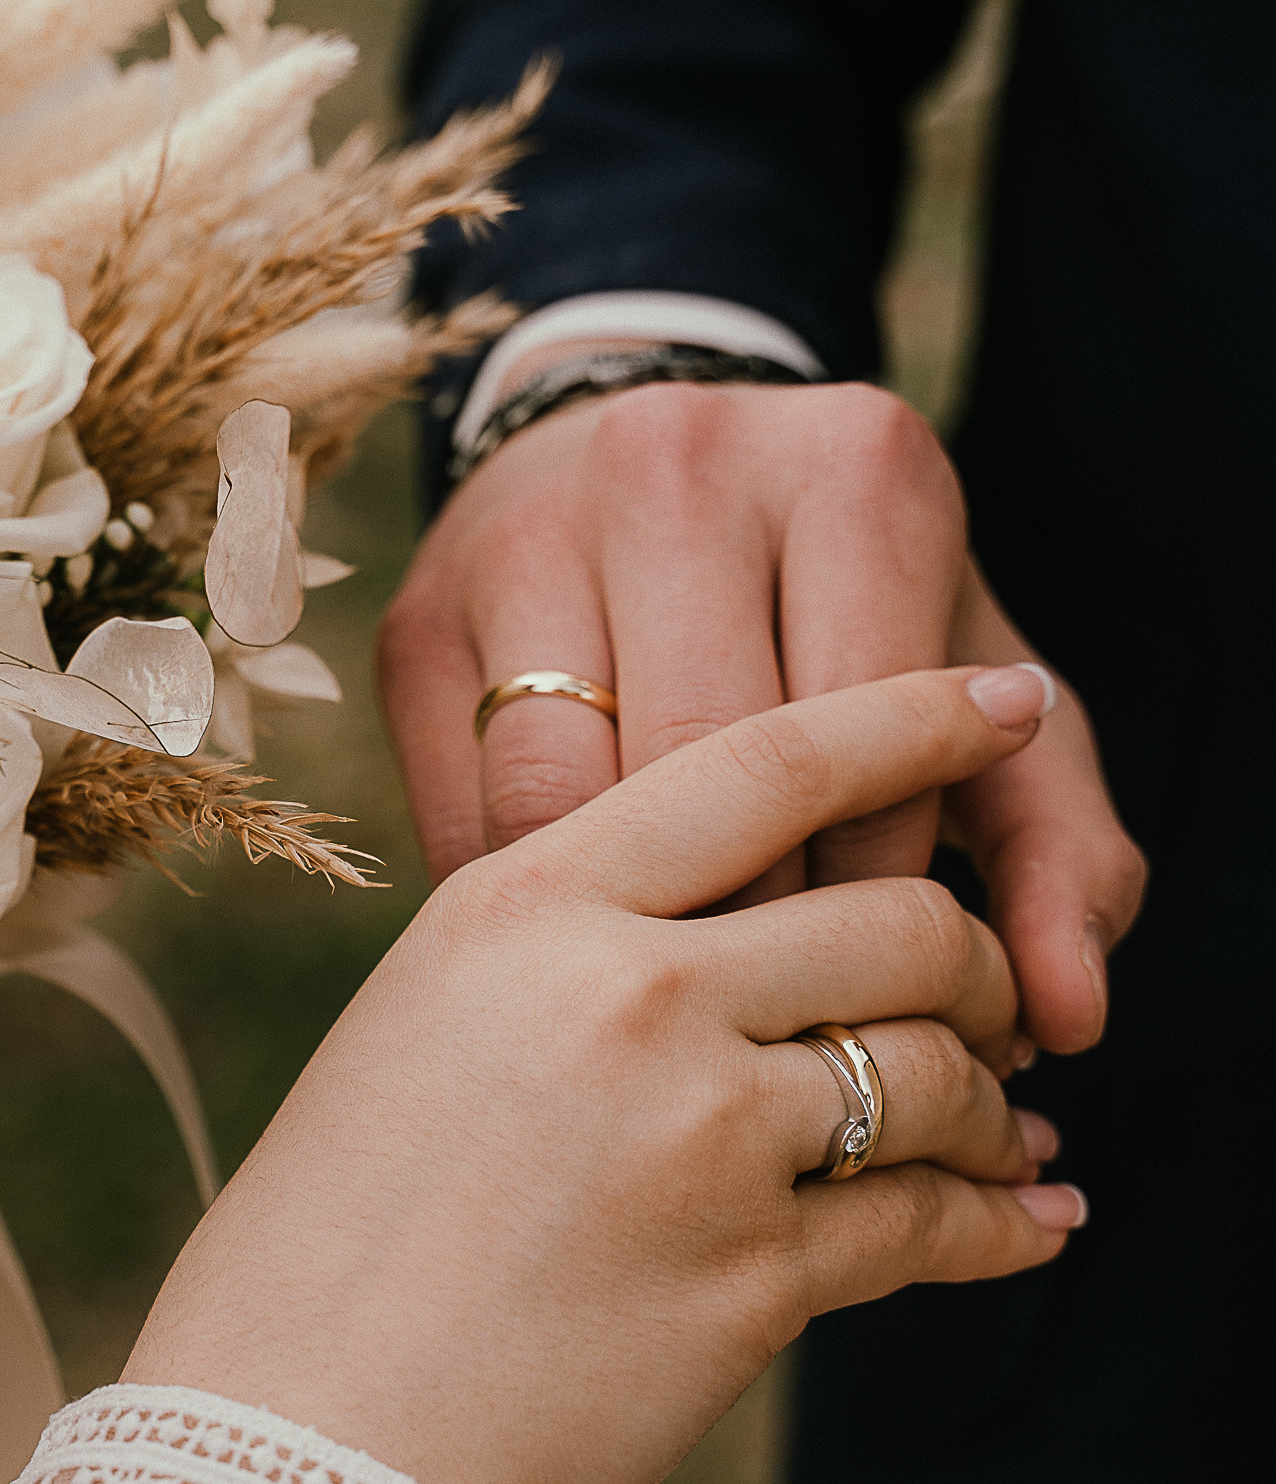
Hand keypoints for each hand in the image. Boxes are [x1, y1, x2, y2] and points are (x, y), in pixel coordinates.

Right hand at [128, 666, 1082, 1483]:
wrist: (294, 1442)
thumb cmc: (329, 1238)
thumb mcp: (420, 1026)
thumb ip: (567, 951)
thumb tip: (725, 934)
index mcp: (528, 903)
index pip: (768, 761)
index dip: (914, 719)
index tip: (1009, 700)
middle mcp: (627, 992)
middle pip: (894, 918)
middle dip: (973, 956)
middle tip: (988, 995)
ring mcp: (700, 1136)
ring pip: (929, 1069)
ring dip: (992, 1099)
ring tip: (1002, 1124)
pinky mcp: (750, 1279)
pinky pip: (927, 1225)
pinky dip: (999, 1223)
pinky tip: (1027, 1221)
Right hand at [377, 377, 1146, 1051]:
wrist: (642, 465)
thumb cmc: (843, 614)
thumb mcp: (971, 701)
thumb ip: (1055, 849)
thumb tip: (1065, 1017)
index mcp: (856, 468)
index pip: (861, 743)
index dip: (875, 903)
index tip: (891, 996)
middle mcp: (681, 465)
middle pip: (706, 766)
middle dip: (749, 925)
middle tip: (779, 1018)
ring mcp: (528, 528)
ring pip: (566, 794)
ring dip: (614, 924)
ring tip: (675, 994)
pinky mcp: (419, 610)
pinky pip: (467, 807)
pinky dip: (528, 904)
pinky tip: (581, 945)